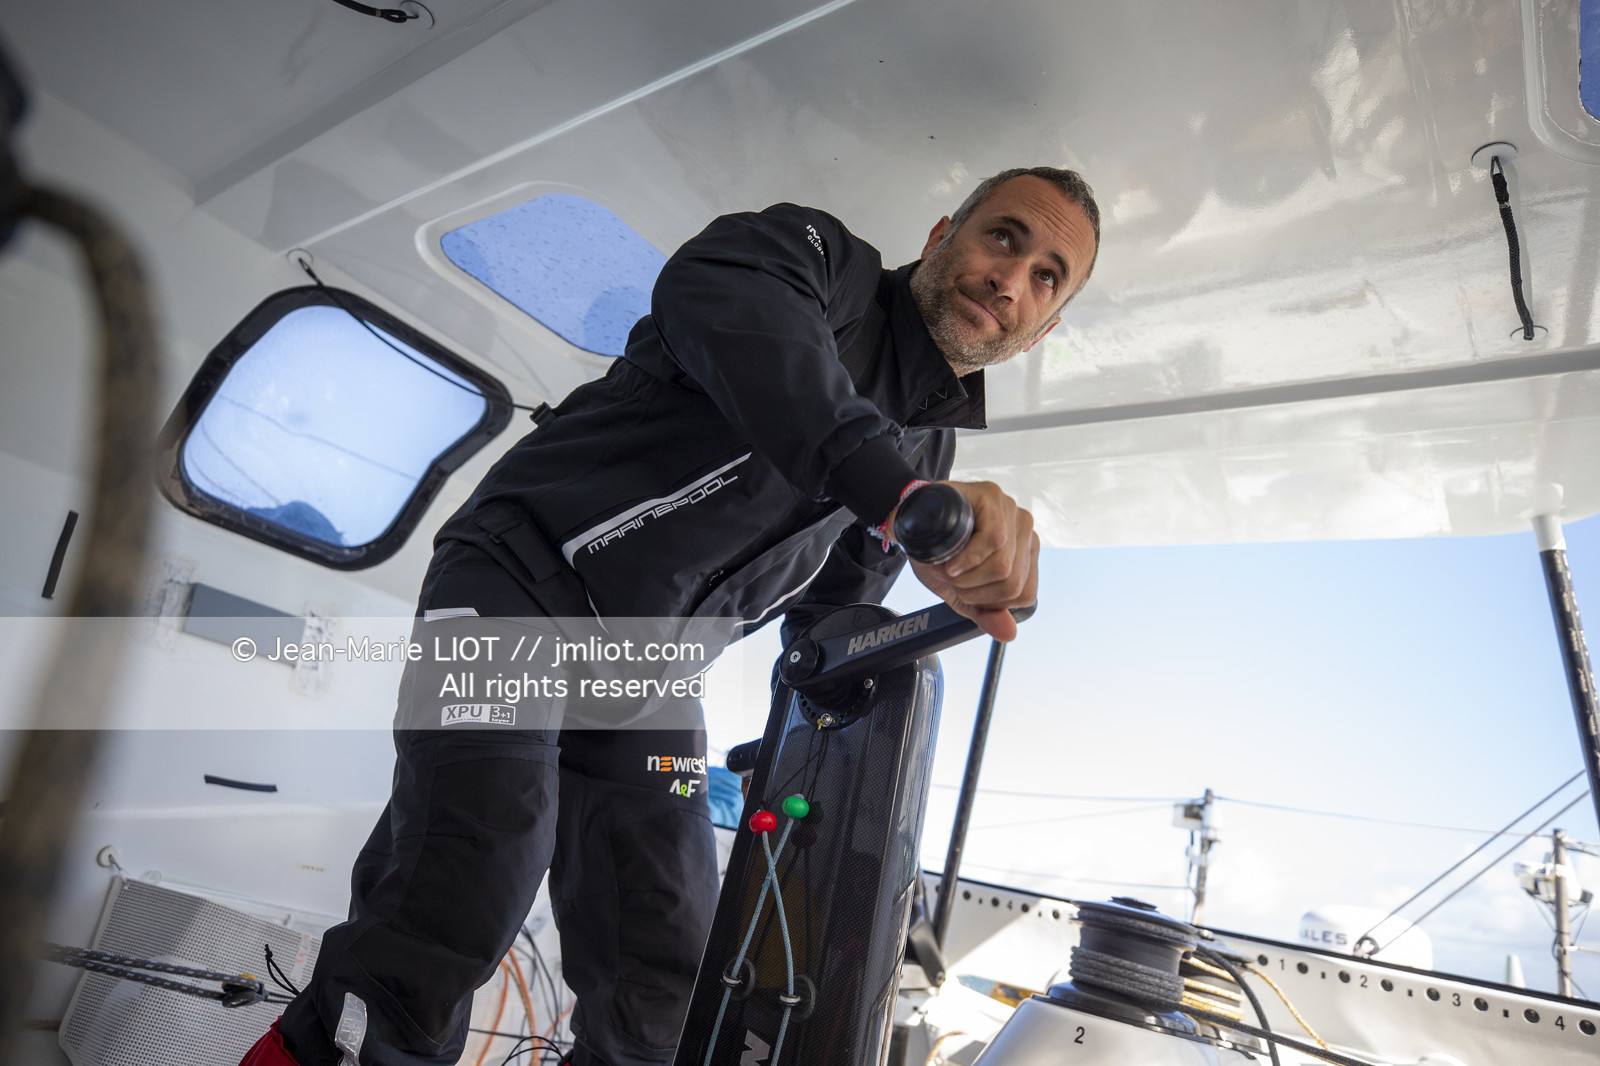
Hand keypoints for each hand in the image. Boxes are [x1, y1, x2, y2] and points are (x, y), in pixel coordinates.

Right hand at [897, 480, 1038, 640]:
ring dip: (967, 577)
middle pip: (1012, 583)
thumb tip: (1009, 633)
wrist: (909, 523)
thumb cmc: (937, 552)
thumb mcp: (961, 590)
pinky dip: (968, 558)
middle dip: (973, 591)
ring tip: (948, 567)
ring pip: (1003, 566)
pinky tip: (952, 561)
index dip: (989, 602)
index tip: (964, 591)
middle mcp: (1024, 530)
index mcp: (1024, 552)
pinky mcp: (992, 496)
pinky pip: (994, 539)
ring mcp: (1010, 511)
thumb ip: (986, 612)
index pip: (1024, 594)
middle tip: (951, 580)